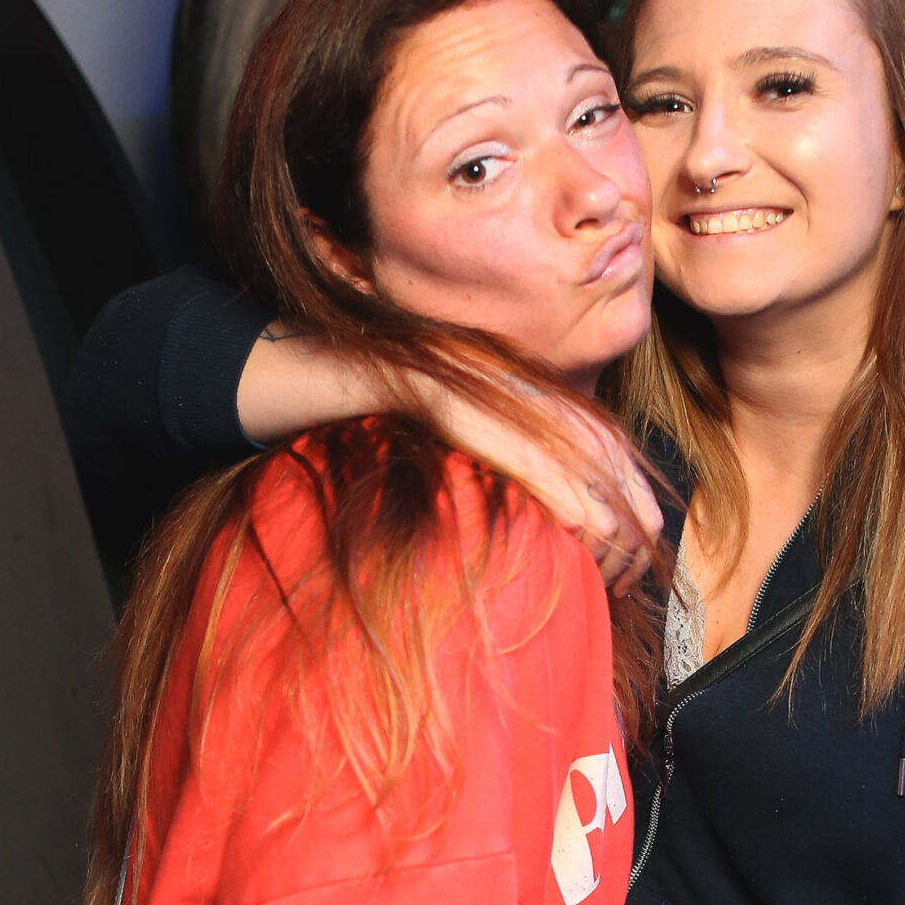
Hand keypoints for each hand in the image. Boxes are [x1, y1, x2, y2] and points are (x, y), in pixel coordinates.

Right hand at [235, 333, 662, 596]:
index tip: (643, 518)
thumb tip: (484, 516)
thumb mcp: (401, 445)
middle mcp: (473, 368)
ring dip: (592, 488)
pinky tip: (577, 513)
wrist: (250, 372)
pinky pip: (494, 432)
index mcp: (477, 381)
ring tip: (627, 536)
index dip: (610, 466)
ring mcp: (447, 370)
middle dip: (618, 481)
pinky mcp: (417, 381)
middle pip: (568, 422)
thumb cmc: (320, 412)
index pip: (562, 419)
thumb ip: (448, 463)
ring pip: (541, 428)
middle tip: (653, 534)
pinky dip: (542, 475)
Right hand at [440, 381, 662, 594]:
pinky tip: (561, 559)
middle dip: (627, 569)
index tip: (622, 578)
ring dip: (601, 566)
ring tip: (584, 581)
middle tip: (608, 590)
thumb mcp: (552, 440)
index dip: (640, 554)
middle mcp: (606, 450)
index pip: (649, 512)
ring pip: (618, 534)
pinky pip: (586, 526)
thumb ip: (577, 471)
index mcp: (610, 442)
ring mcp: (581, 460)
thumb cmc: (498, 417)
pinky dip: (578, 549)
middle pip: (641, 528)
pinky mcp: (554, 472)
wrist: (459, 391)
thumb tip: (586, 520)